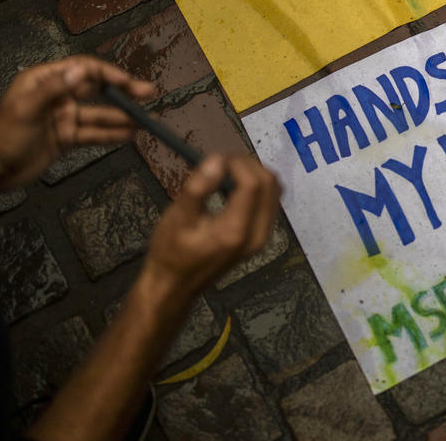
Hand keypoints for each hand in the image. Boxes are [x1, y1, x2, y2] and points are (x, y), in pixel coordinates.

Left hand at [0, 56, 154, 190]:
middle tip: (147, 93)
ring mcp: (64, 117)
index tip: (128, 83)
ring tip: (146, 121)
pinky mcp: (66, 137)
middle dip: (123, 92)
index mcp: (45, 81)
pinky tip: (129, 136)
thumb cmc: (3, 136)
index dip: (108, 74)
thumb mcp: (27, 109)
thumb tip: (82, 70)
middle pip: (96, 89)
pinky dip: (111, 135)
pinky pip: (93, 133)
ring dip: (121, 117)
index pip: (83, 69)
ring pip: (99, 114)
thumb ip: (55, 89)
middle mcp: (58, 95)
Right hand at [140, 155, 281, 300]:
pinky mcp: (261, 236)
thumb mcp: (177, 218)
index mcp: (236, 230)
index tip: (218, 159)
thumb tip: (217, 159)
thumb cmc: (170, 252)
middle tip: (223, 162)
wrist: (175, 285)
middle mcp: (257, 234)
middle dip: (249, 165)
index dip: (239, 163)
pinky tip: (234, 187)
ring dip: (256, 174)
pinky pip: (271, 202)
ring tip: (228, 172)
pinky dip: (259, 187)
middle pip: (270, 184)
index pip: (253, 184)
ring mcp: (262, 237)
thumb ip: (198, 188)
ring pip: (275, 192)